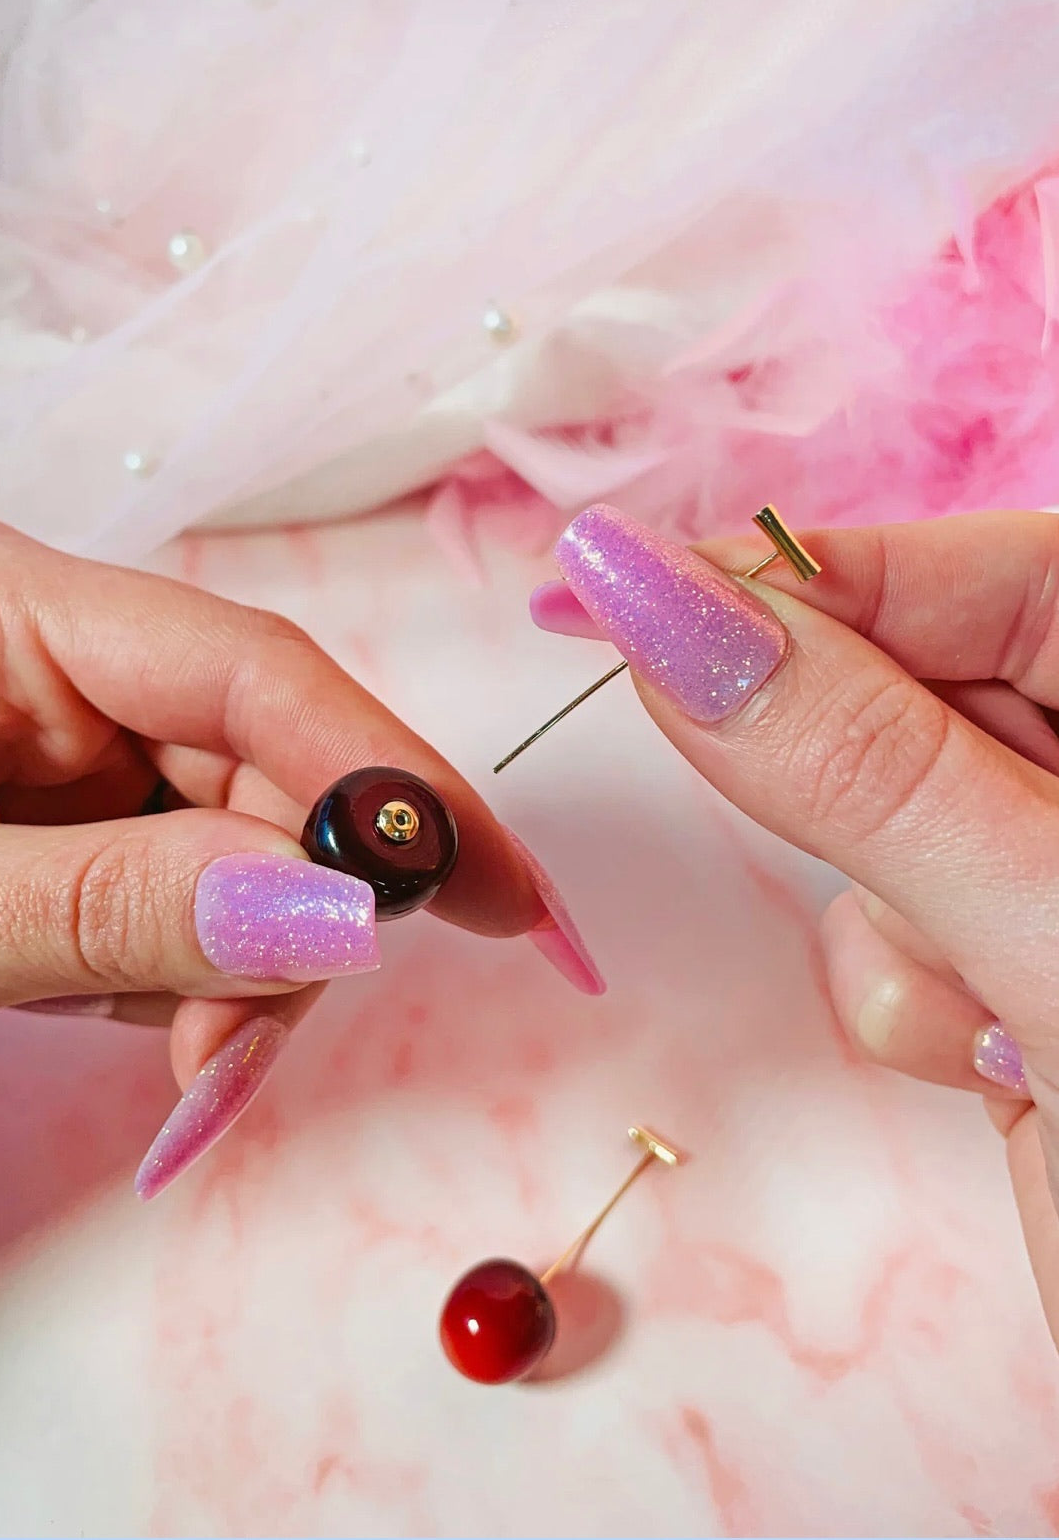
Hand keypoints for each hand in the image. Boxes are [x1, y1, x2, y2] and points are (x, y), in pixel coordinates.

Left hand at [0, 516, 592, 1197]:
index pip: (252, 673)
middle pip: (262, 767)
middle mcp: (51, 652)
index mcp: (2, 604)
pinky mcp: (59, 805)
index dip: (396, 783)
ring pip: (238, 842)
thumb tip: (334, 914)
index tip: (511, 899)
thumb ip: (111, 909)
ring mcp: (59, 733)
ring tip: (153, 1054)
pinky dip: (179, 970)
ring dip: (229, 968)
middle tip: (225, 1068)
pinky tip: (116, 1008)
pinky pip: (180, 882)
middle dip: (285, 926)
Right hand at [536, 503, 1058, 1344]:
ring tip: (992, 1027)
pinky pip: (901, 924)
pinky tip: (991, 1069)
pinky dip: (905, 992)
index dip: (800, 576)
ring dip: (892, 918)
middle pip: (922, 687)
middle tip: (841, 850)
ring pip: (891, 822)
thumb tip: (655, 598)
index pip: (983, 571)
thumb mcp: (1046, 936)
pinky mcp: (1020, 968)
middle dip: (857, 781)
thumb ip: (854, 762)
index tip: (623, 584)